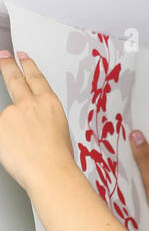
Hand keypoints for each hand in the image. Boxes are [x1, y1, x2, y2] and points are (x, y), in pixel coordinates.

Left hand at [0, 50, 74, 191]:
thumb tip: (34, 123)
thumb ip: (44, 120)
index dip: (28, 65)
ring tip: (24, 146)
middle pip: (15, 78)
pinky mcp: (0, 125)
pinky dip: (7, 142)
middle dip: (8, 65)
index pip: (35, 78)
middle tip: (4, 56)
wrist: (50, 174)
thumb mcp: (61, 133)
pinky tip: (17, 153)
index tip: (22, 57)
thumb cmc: (59, 160)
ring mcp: (12, 113)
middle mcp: (30, 103)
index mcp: (49, 104)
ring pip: (8, 118)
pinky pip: (1, 132)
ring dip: (12, 129)